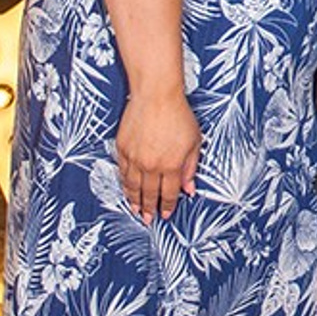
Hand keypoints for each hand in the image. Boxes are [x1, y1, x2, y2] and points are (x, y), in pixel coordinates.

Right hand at [115, 93, 200, 221]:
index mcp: (171, 165)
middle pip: (150, 193)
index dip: (167, 205)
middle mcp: (151, 165)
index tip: (165, 214)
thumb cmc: (178, 115)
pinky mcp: (122, 148)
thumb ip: (190, 167)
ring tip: (136, 210)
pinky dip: (124, 184)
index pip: (169, 193)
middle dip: (149, 208)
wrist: (156, 95)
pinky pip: (122, 172)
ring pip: (132, 186)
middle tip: (148, 219)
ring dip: (134, 200)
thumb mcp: (194, 142)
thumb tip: (189, 189)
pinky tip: (127, 189)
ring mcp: (134, 158)